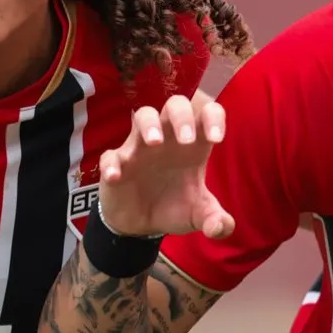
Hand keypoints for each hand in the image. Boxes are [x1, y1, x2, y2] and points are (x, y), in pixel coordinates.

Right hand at [96, 92, 232, 238]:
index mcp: (194, 146)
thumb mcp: (198, 216)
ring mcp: (141, 148)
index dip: (213, 117)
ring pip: (142, 115)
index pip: (207, 113)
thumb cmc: (173, 207)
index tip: (216, 138)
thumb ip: (216, 221)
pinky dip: (112, 163)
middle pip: (175, 105)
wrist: (141, 225)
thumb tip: (221, 227)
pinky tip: (117, 176)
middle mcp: (169, 140)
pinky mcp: (117, 163)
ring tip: (155, 143)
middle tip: (186, 140)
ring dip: (149, 125)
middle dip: (182, 117)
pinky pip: (111, 155)